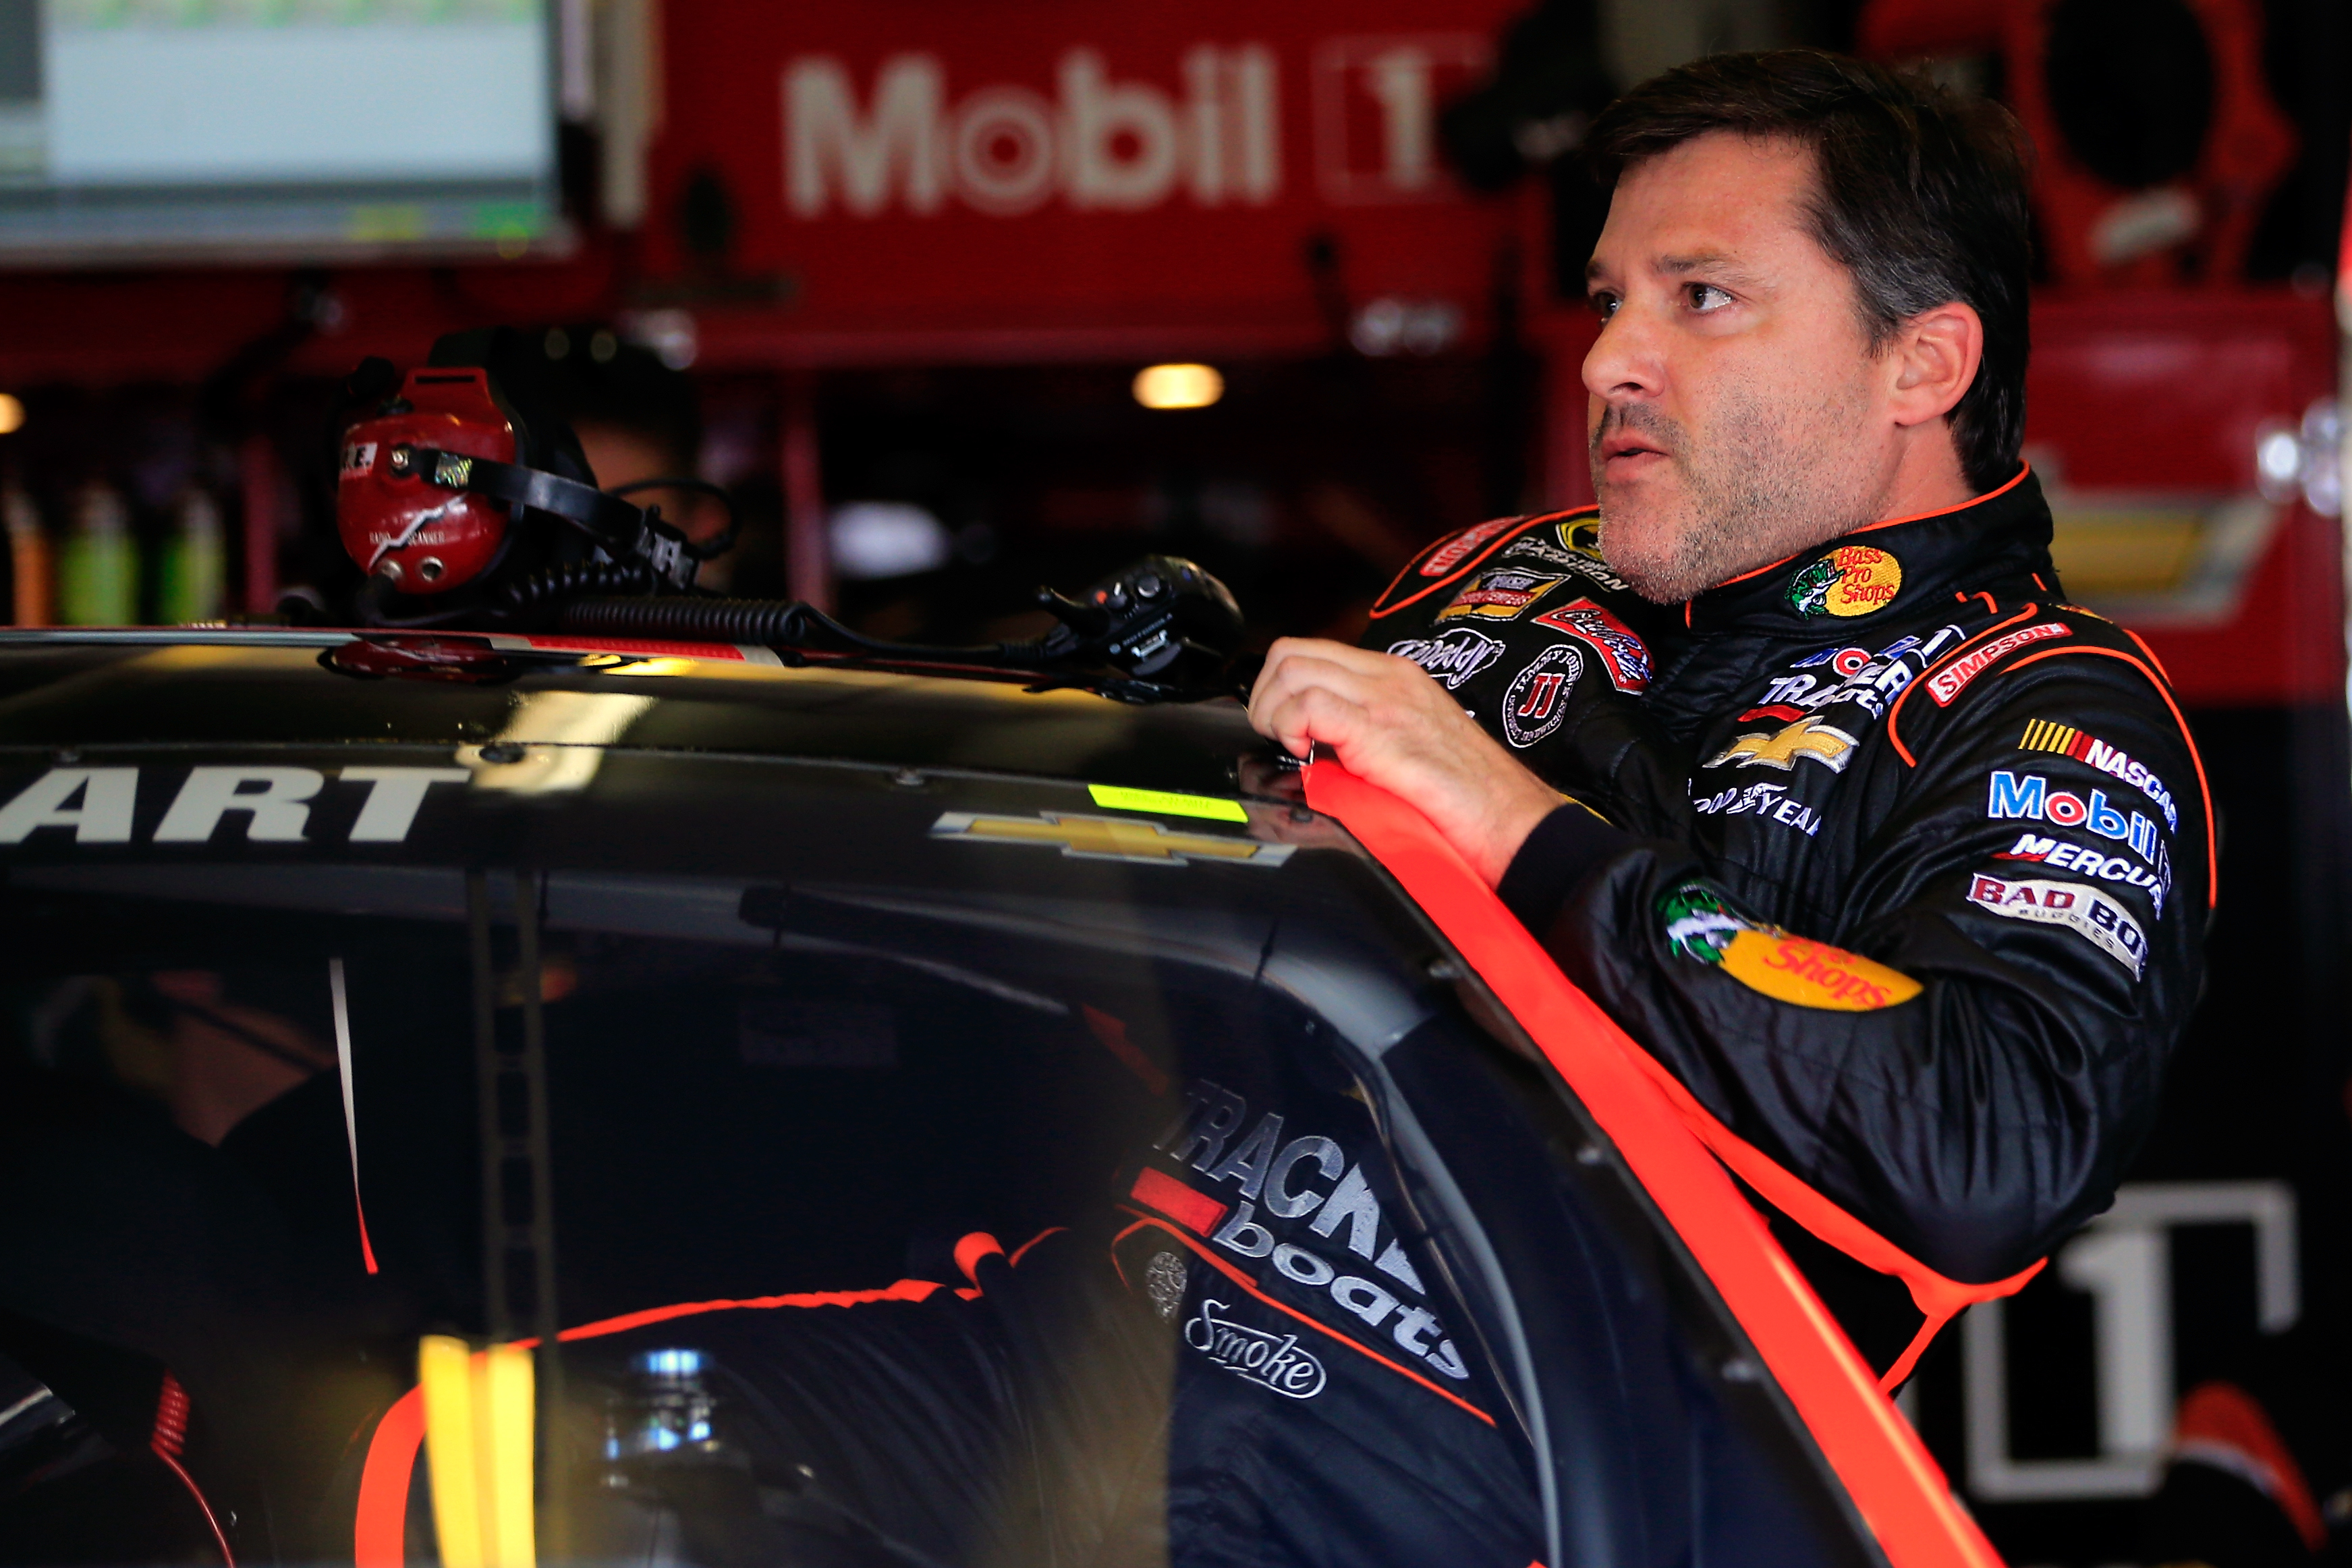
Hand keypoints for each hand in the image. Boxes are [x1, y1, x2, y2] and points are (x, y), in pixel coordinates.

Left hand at [1248, 638, 1563, 885]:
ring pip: (1291, 670)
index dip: (1279, 689)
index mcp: (1394, 677)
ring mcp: (1384, 700)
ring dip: (1273, 713)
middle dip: (1265, 698)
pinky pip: (1309, 706)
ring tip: (1294, 747)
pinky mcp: (1379, 730)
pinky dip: (1290, 728)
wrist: (1510, 817)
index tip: (1281, 728)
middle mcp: (1388, 678)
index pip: (1310, 652)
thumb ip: (1364, 729)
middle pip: (1290, 653)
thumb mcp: (1408, 743)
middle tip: (1279, 739)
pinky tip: (1308, 755)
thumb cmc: (1468, 795)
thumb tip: (1314, 742)